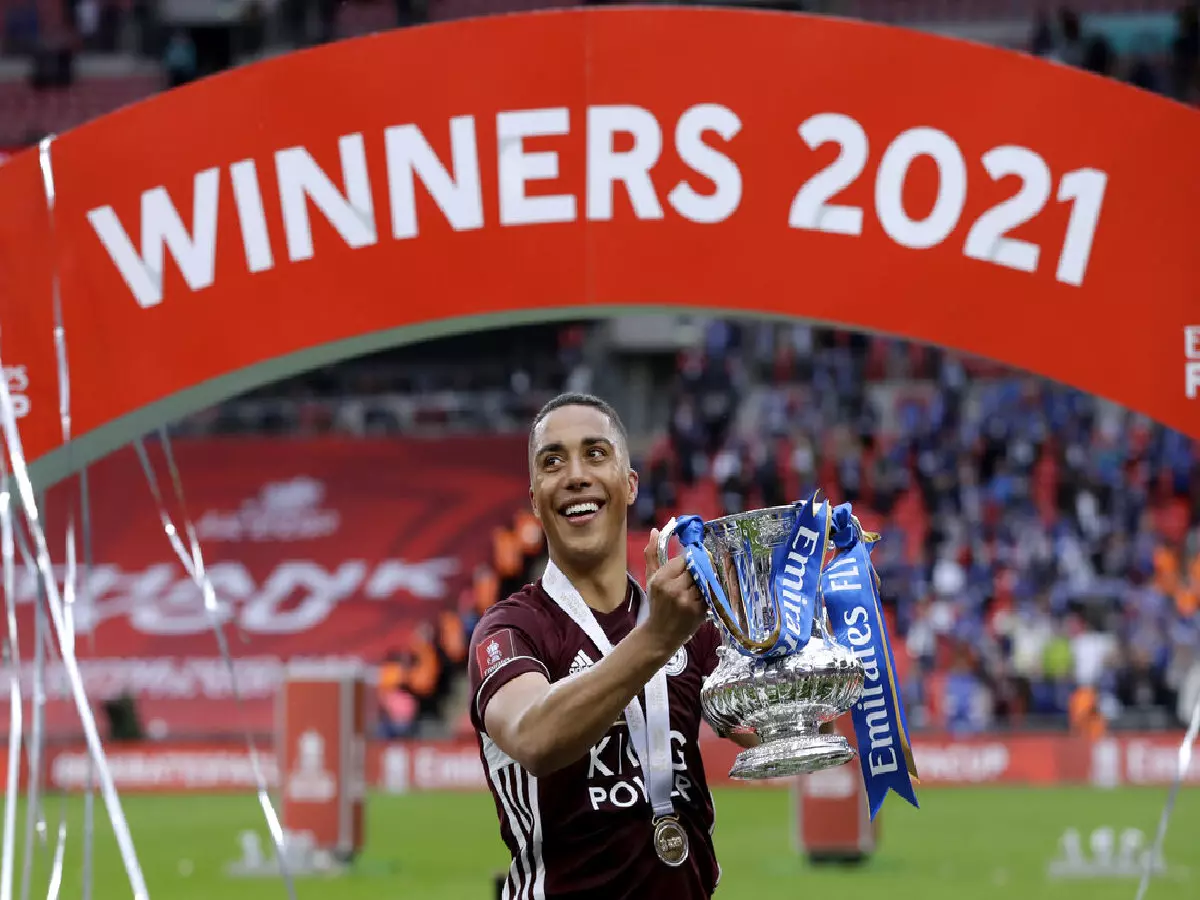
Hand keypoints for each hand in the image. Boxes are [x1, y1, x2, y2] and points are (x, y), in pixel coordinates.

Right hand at [641, 528, 707, 655]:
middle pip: (696, 568)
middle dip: (698, 569)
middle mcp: (674, 589)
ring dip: (703, 581)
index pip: (683, 559)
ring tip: (696, 587)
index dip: (689, 560)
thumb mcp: (651, 578)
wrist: (660, 634)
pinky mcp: (699, 611)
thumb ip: (652, 553)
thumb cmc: (657, 603)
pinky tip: (699, 597)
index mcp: (661, 579)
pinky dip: (707, 592)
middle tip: (696, 574)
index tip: (690, 563)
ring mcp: (688, 601)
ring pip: (704, 580)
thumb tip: (654, 530)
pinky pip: (709, 593)